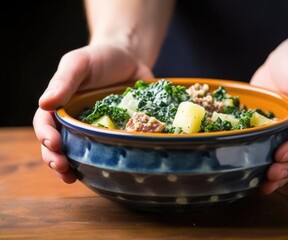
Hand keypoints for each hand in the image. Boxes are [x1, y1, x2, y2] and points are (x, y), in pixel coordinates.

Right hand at [33, 42, 152, 182]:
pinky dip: (103, 162)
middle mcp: (74, 121)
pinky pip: (107, 150)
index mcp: (60, 105)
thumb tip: (44, 103)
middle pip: (58, 145)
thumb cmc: (100, 58)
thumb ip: (64, 81)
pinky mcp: (114, 133)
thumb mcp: (79, 63)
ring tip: (74, 178)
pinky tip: (105, 171)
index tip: (54, 144)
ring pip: (79, 152)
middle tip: (62, 168)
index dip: (46, 136)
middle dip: (55, 158)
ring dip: (73, 167)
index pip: (45, 124)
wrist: (131, 58)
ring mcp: (94, 129)